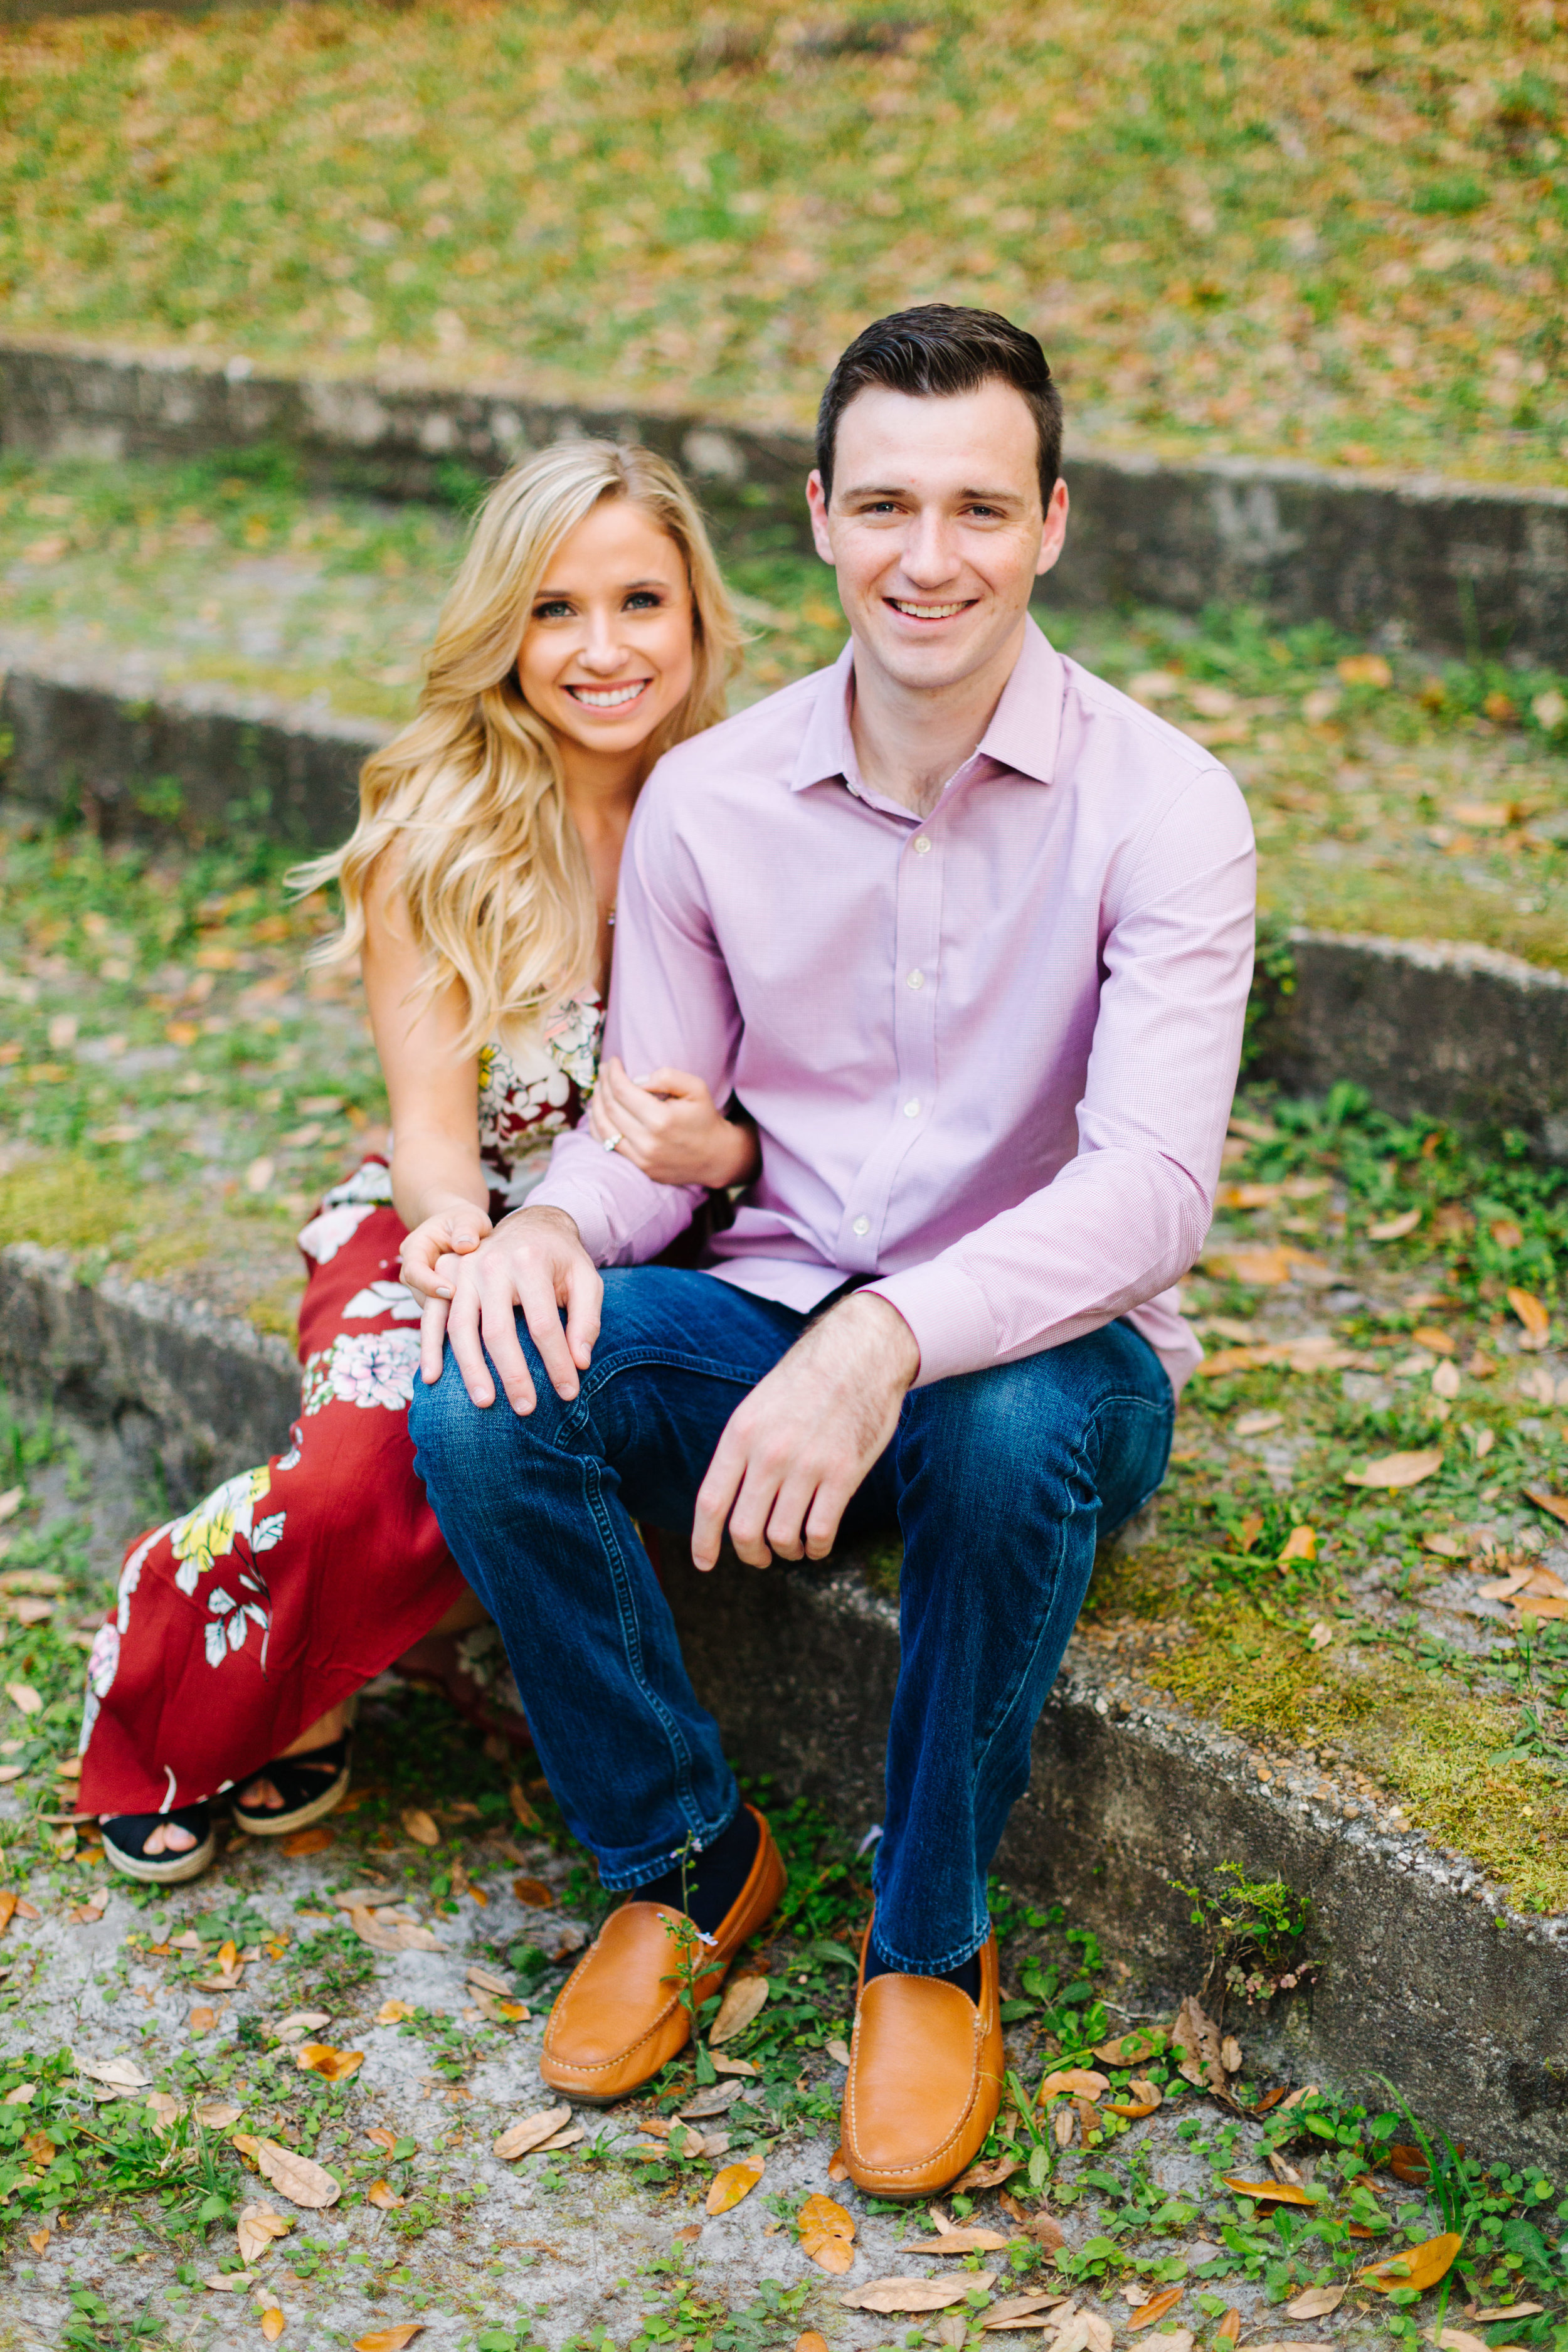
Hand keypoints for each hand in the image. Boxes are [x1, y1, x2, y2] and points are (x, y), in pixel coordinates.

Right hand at [399, 1203, 493, 1304]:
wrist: (461, 1229)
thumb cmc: (464, 1221)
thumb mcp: (469, 1218)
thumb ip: (467, 1228)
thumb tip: (465, 1246)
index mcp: (415, 1247)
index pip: (413, 1270)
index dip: (429, 1283)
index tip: (452, 1291)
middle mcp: (412, 1268)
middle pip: (419, 1292)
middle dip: (441, 1303)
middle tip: (468, 1309)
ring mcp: (420, 1284)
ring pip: (429, 1305)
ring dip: (448, 1311)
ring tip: (472, 1311)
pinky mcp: (432, 1295)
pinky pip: (440, 1310)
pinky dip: (454, 1313)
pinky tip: (473, 1313)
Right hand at [423, 1205, 601, 1412]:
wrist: (532, 1223)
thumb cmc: (563, 1259)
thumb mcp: (586, 1279)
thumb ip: (587, 1319)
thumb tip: (580, 1362)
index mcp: (530, 1261)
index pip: (544, 1324)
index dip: (557, 1362)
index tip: (569, 1392)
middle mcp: (493, 1264)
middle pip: (499, 1330)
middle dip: (513, 1374)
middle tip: (526, 1409)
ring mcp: (465, 1271)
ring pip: (461, 1327)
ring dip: (471, 1370)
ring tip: (484, 1403)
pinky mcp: (448, 1278)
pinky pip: (433, 1317)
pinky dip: (430, 1348)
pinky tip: (432, 1378)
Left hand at [589, 1056, 758, 1188]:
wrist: (715, 1156)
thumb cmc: (704, 1117)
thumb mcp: (696, 1088)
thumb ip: (667, 1077)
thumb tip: (637, 1079)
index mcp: (662, 1119)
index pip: (623, 1091)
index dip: (613, 1073)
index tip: (613, 1061)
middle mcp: (648, 1141)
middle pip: (610, 1107)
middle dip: (603, 1083)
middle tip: (603, 1069)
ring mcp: (641, 1158)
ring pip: (603, 1127)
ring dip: (595, 1103)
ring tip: (599, 1087)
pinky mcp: (638, 1167)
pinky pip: (607, 1144)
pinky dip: (597, 1126)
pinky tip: (598, 1111)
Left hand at [691, 1294, 919, 1570]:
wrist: (860, 1353)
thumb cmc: (806, 1382)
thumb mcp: (758, 1407)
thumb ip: (741, 1451)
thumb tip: (726, 1504)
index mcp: (741, 1433)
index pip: (710, 1502)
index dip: (703, 1541)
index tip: (705, 1564)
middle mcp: (769, 1452)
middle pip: (744, 1529)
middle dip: (750, 1554)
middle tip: (760, 1557)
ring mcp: (807, 1465)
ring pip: (782, 1537)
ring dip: (786, 1552)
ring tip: (792, 1546)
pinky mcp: (843, 1473)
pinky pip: (820, 1532)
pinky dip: (816, 1548)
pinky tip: (817, 1543)